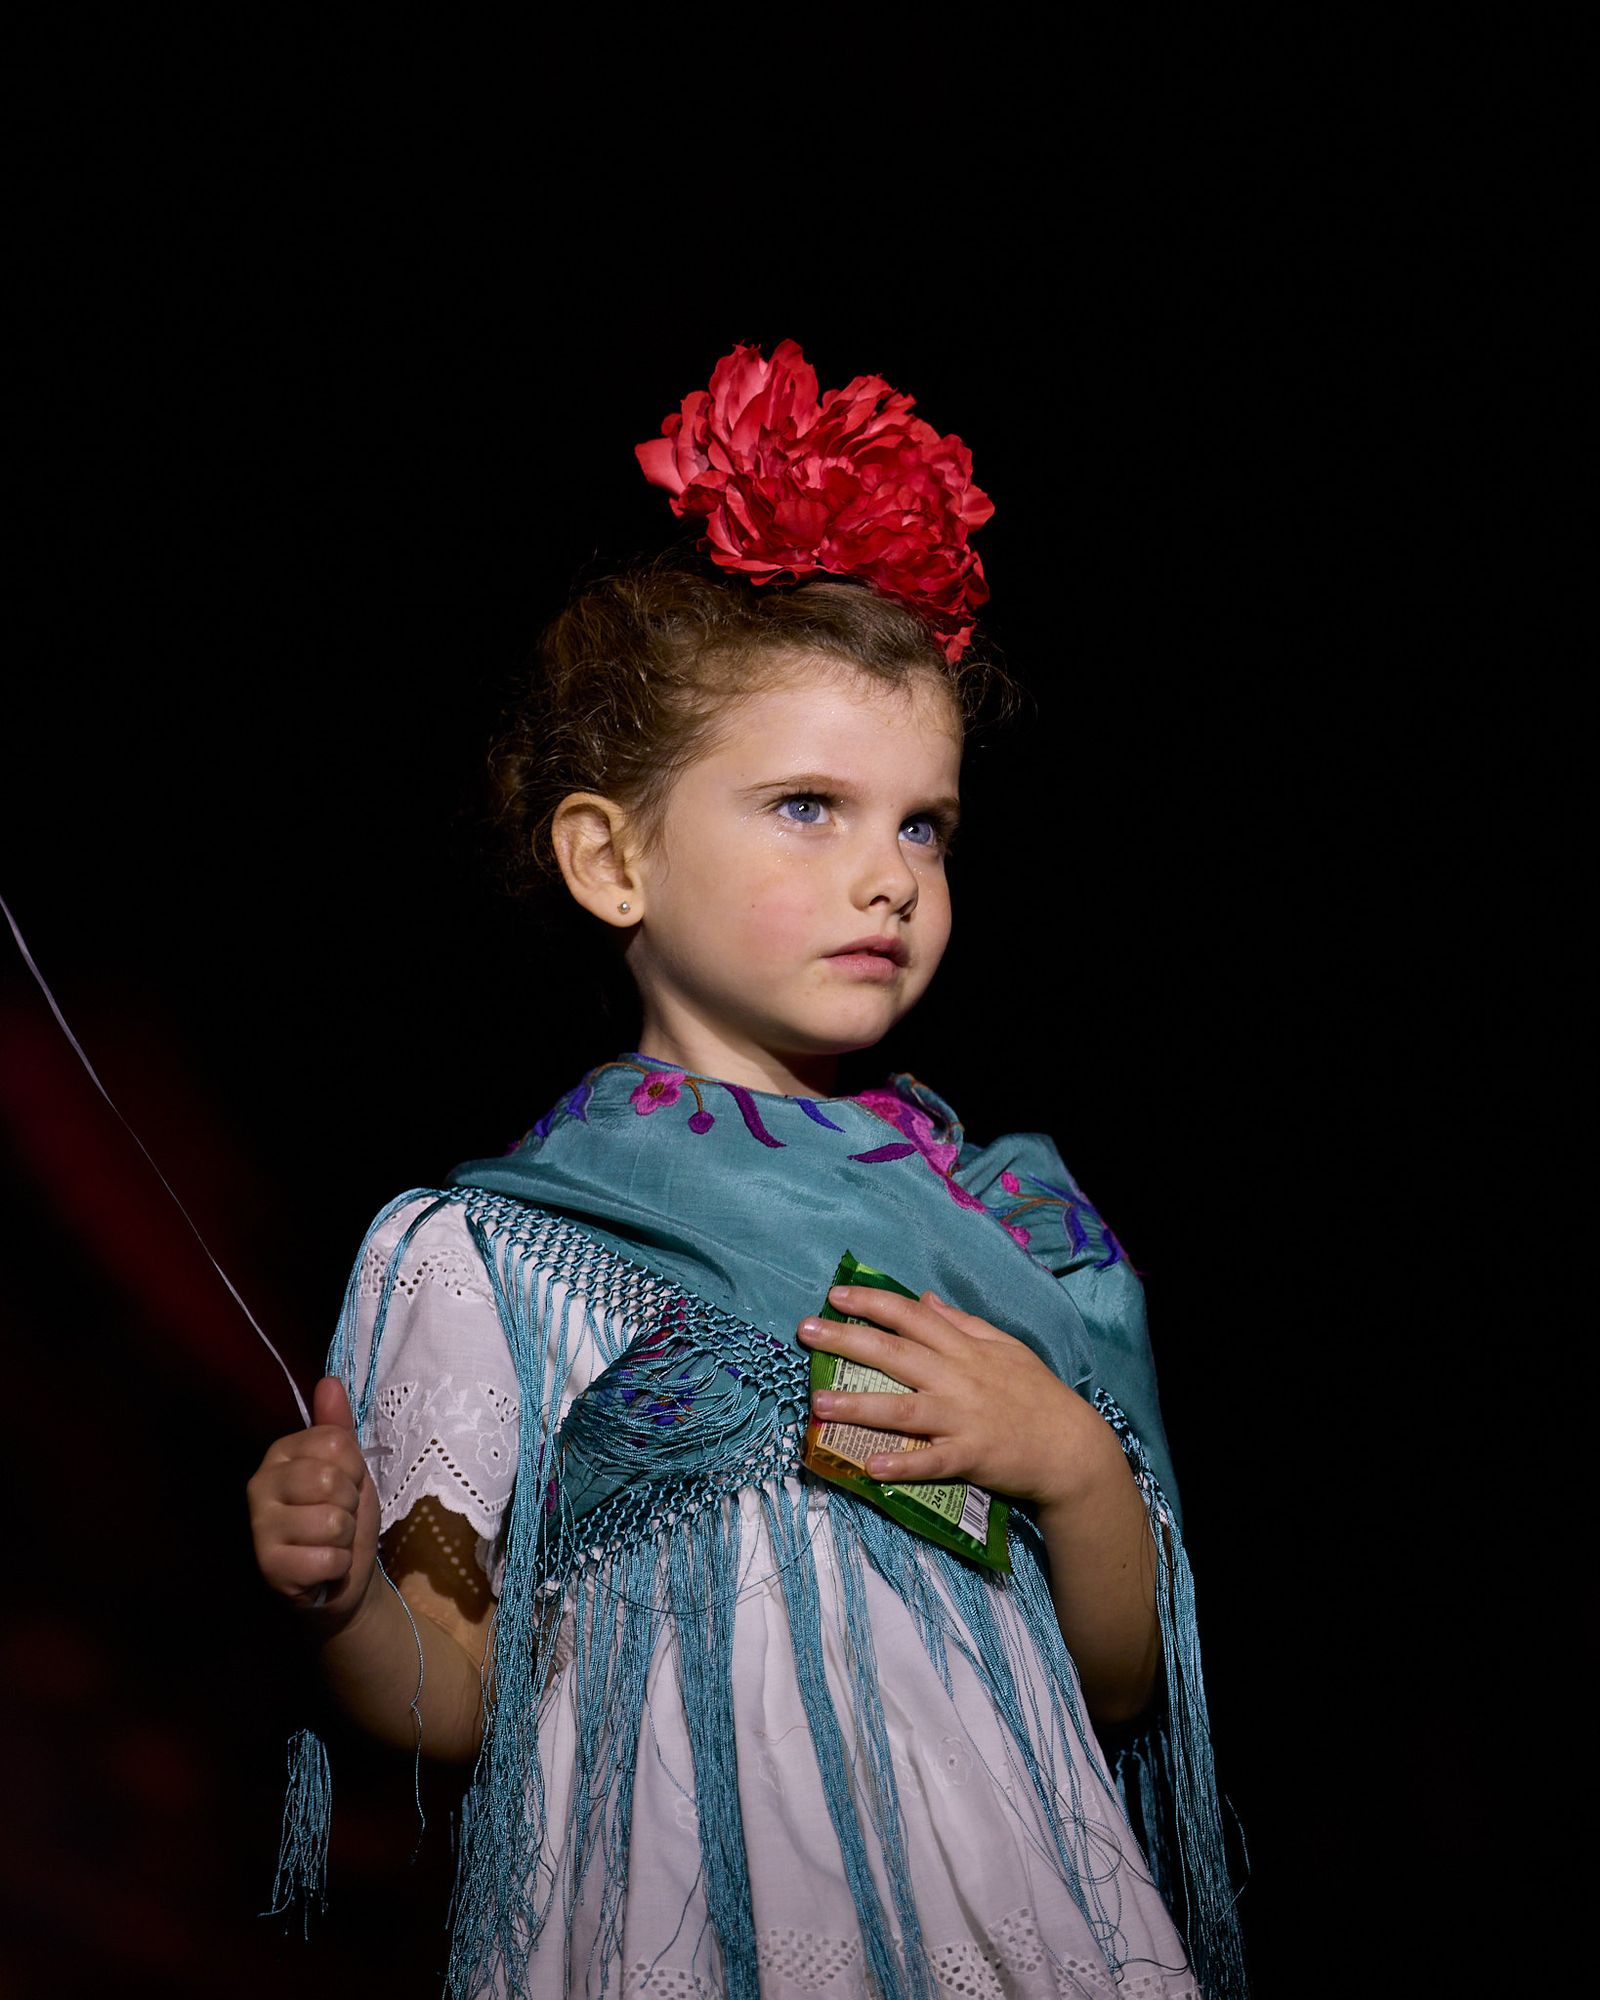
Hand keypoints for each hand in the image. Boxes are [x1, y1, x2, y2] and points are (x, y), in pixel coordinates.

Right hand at [246, 1375, 379, 1623]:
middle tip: (338, 1517)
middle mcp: (259, 1485)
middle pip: (331, 1480)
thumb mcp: (348, 1467)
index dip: (354, 1469)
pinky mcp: (269, 1567)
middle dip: (350, 1505)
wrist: (341, 1577)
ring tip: (329, 1543)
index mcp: (280, 1454)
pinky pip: (327, 1558)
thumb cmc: (342, 1515)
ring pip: (332, 1521)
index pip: (337, 1443)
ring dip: (345, 1538)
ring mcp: (259, 1527)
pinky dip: (337, 1566)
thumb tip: (329, 1380)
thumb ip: (337, 1426)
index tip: (345, 1485)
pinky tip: (322, 1568)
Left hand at [798, 1285, 1122, 1509]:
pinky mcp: (971, 1457)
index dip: (872, 1302)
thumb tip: (924, 1298)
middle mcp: (958, 1377)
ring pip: (903, 1408)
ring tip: (818, 1403)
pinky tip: (871, 1467)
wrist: (1071, 1447)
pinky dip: (903, 1463)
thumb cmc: (1036, 1394)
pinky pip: (931, 1461)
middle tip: (806, 1331)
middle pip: (895, 1353)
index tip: (834, 1294)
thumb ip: (962, 1322)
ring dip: (858, 1405)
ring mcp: (962, 1418)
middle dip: (847, 1339)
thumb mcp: (1005, 1347)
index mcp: (965, 1349)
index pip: (912, 1316)